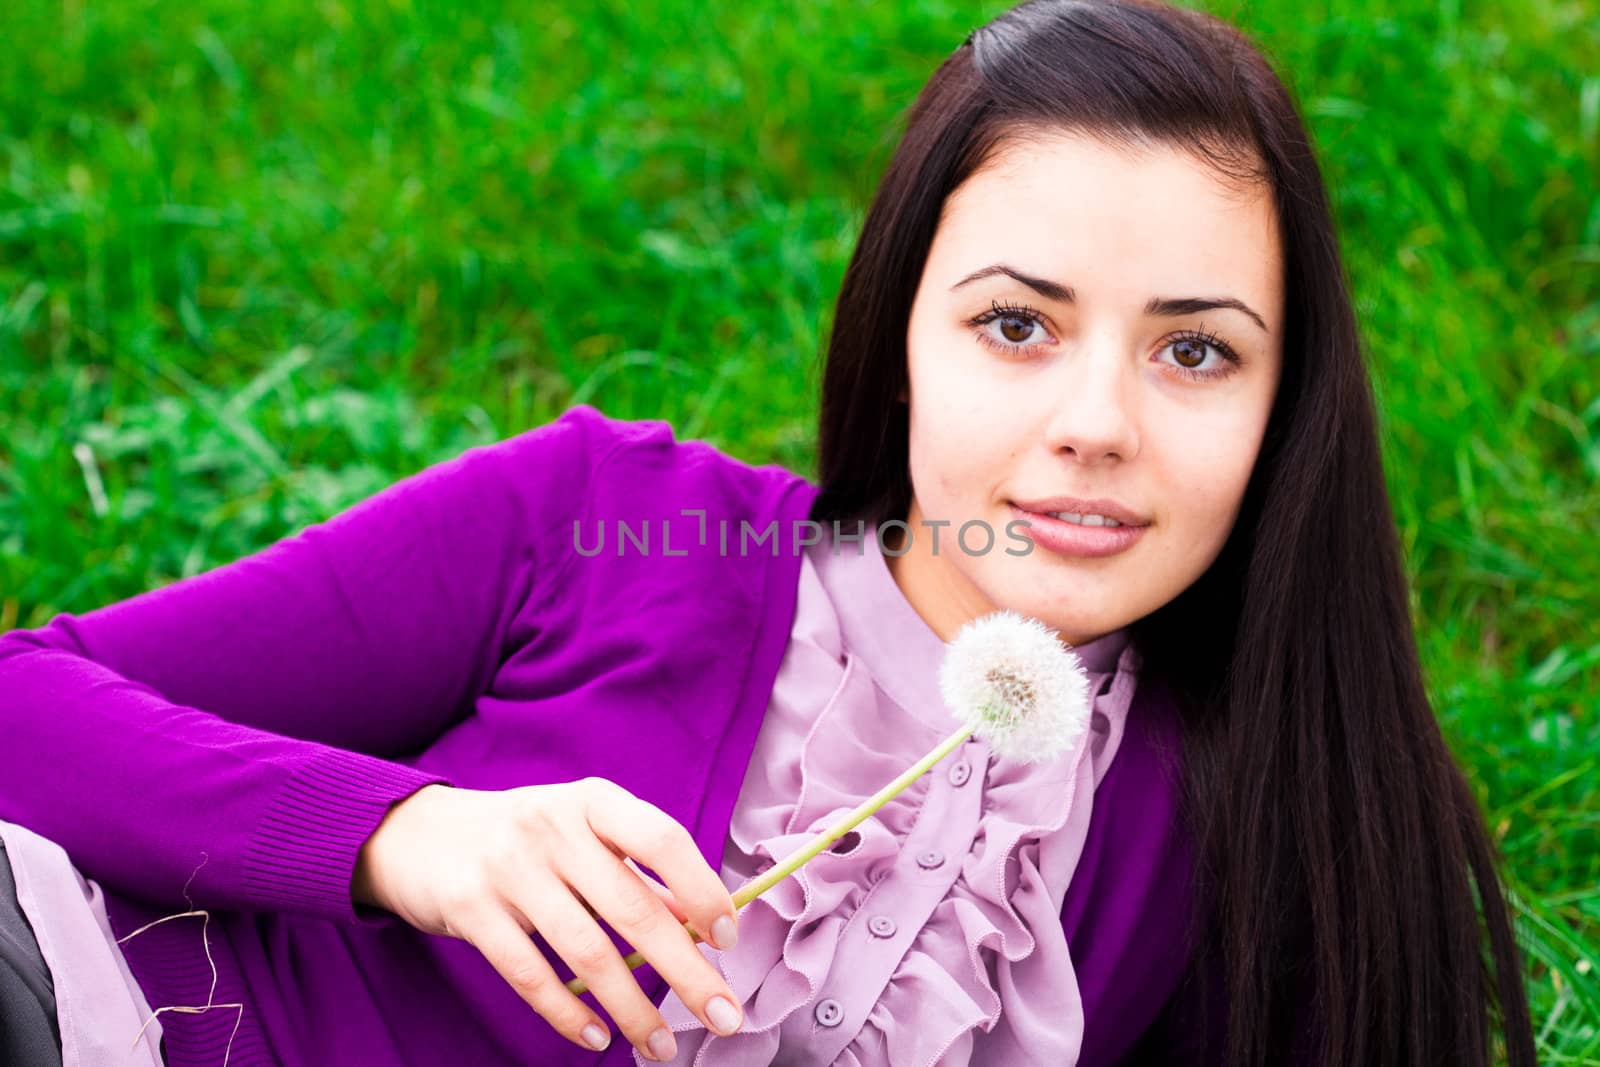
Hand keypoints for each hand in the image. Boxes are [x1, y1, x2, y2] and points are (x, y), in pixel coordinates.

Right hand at [351, 779, 743, 1060]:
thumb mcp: (582, 832)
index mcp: (593, 801)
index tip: (726, 938)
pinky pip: (531, 974)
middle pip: (633, 908)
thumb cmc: (526, 838)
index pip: (663, 839)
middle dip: (686, 971)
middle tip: (724, 1016)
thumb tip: (702, 923)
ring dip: (632, 1008)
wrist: (420, 834)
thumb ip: (637, 871)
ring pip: (586, 952)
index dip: (702, 889)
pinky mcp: (470, 908)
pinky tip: (598, 1036)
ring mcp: (508, 867)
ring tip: (660, 1046)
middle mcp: (553, 826)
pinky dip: (568, 1013)